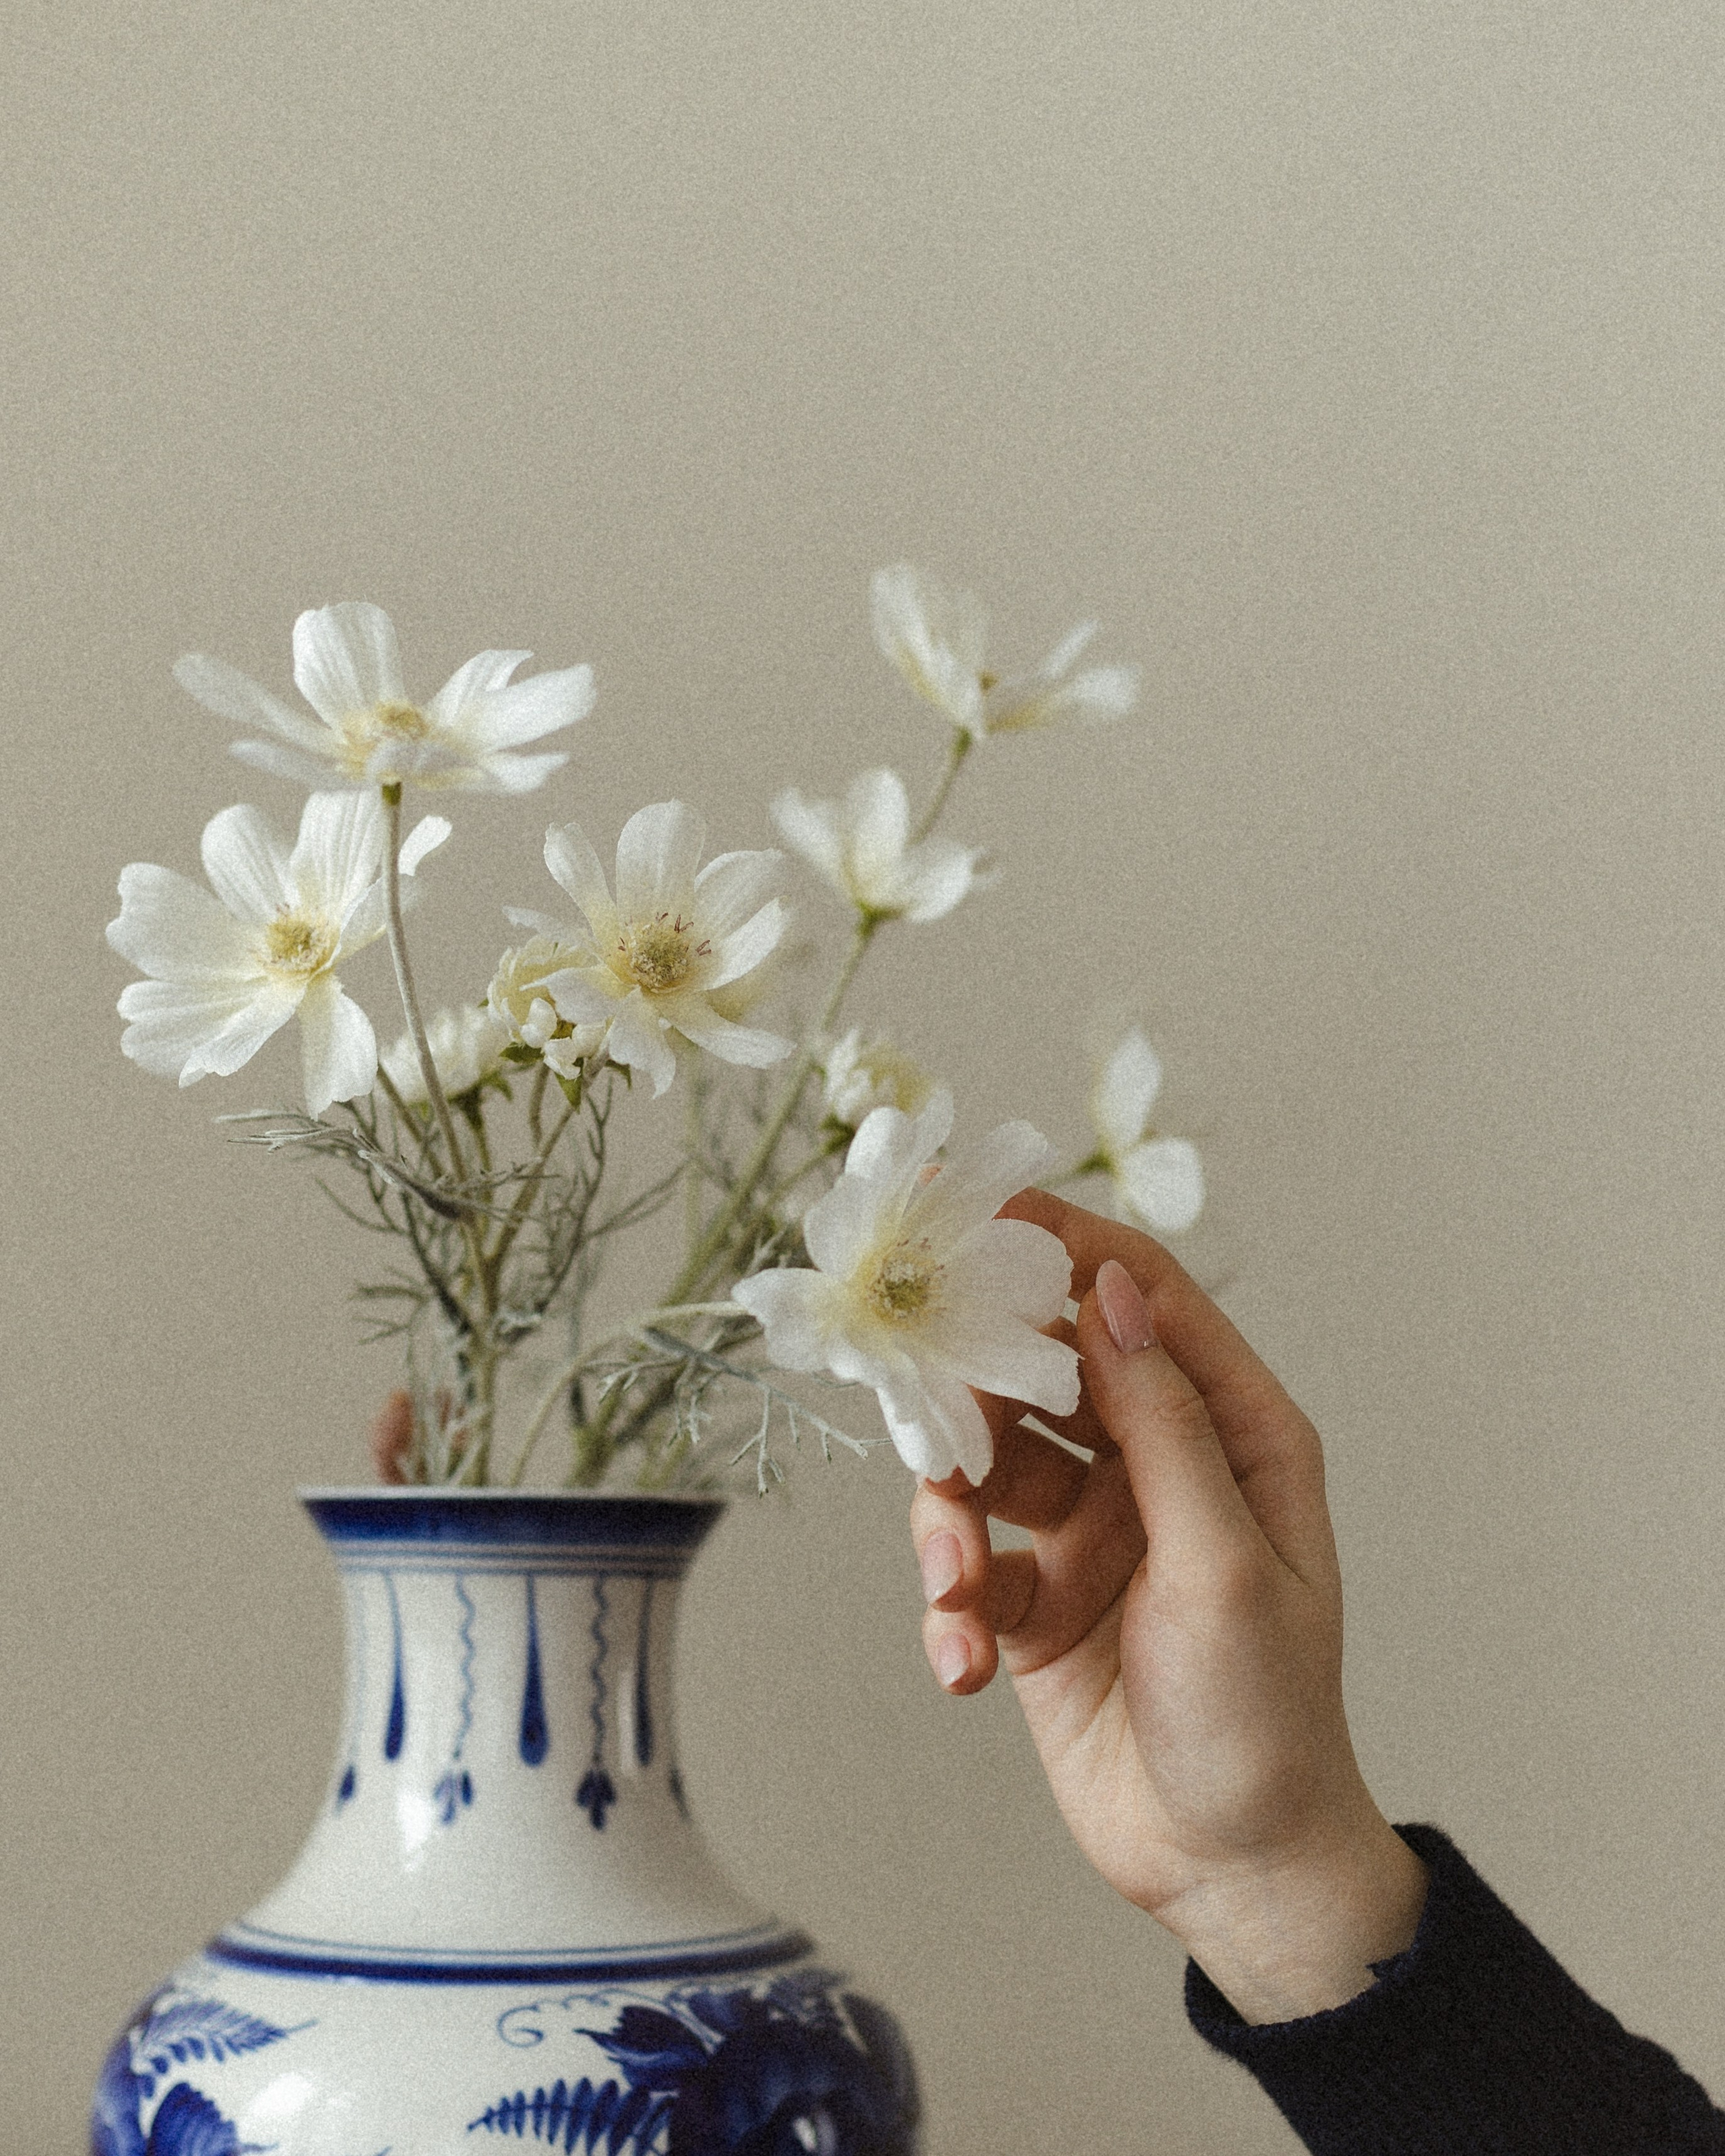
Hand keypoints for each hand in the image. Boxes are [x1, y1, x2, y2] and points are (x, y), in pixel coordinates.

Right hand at [911, 1190, 1427, 2023]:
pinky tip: (960, 1660)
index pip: (1139, 1298)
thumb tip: (1112, 1292)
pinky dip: (949, 1601)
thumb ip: (1164, 1425)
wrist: (1231, 1867)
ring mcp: (1091, 1527)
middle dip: (974, 1381)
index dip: (1063, 1243)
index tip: (978, 1208)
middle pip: (1041, 1370)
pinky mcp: (1036, 1597)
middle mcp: (1156, 1462)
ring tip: (956, 1582)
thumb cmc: (1264, 1716)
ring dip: (951, 1515)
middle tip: (917, 1384)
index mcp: (1232, 1432)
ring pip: (985, 1462)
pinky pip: (966, 1559)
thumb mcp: (1222, 1564)